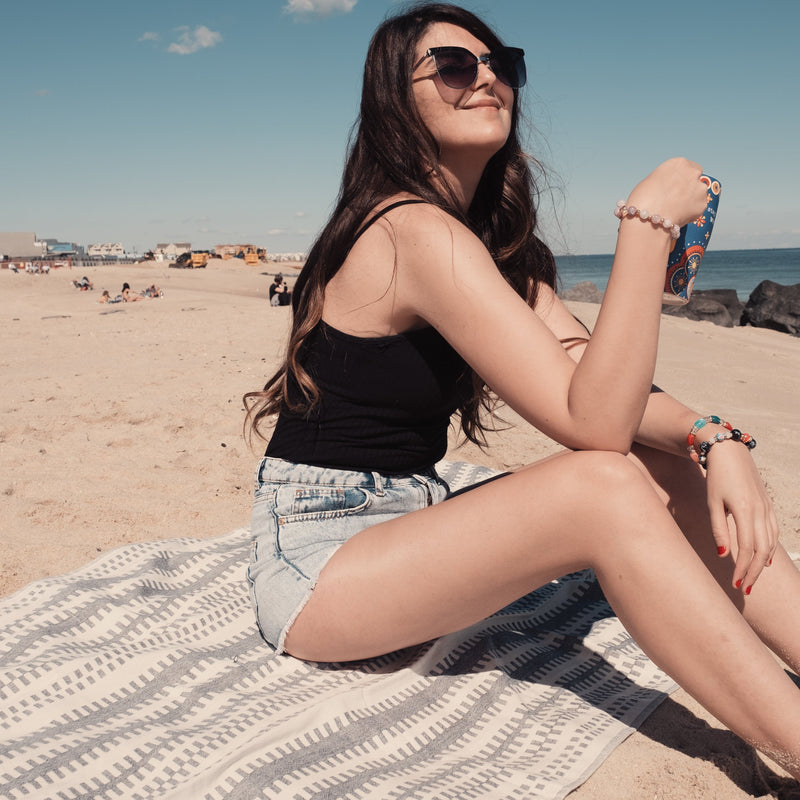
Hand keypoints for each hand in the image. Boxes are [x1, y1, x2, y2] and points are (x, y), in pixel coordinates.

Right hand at [626, 157, 708, 228]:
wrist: (648, 219)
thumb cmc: (643, 200)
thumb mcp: (651, 180)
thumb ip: (665, 179)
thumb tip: (667, 186)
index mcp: (679, 163)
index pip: (688, 166)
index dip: (682, 176)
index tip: (676, 184)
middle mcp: (693, 173)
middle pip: (696, 177)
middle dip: (690, 186)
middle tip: (677, 197)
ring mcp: (700, 189)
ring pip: (699, 194)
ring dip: (691, 200)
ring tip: (675, 209)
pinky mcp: (702, 205)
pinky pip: (698, 208)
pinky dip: (690, 213)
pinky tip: (678, 216)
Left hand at [705, 440, 779, 593]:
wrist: (730, 452)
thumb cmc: (717, 477)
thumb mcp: (712, 502)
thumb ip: (718, 529)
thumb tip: (723, 555)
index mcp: (746, 511)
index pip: (747, 549)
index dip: (742, 568)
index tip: (735, 584)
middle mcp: (761, 512)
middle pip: (762, 550)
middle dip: (753, 572)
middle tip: (744, 589)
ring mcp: (767, 508)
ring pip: (770, 543)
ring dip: (761, 564)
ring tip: (751, 579)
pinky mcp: (768, 506)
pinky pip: (773, 532)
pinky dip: (770, 548)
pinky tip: (763, 559)